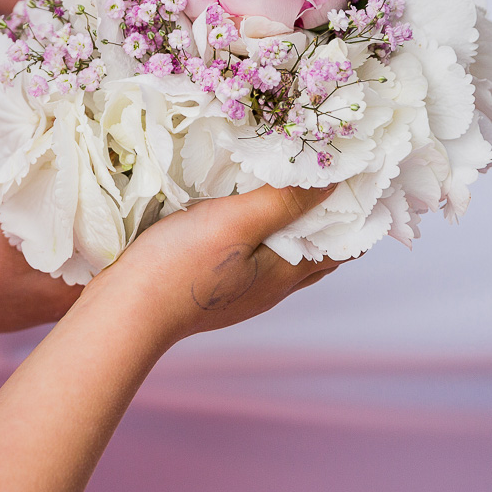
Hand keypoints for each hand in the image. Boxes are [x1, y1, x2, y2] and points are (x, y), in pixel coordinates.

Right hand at [100, 185, 343, 344]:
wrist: (125, 310)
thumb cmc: (180, 266)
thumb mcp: (236, 222)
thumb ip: (283, 202)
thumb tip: (334, 183)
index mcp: (284, 275)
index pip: (342, 249)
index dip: (358, 219)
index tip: (366, 183)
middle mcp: (269, 289)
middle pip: (314, 254)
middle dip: (329, 222)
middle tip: (334, 181)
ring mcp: (239, 293)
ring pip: (281, 257)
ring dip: (292, 228)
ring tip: (291, 191)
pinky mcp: (211, 288)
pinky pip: (250, 259)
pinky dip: (261, 235)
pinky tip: (241, 216)